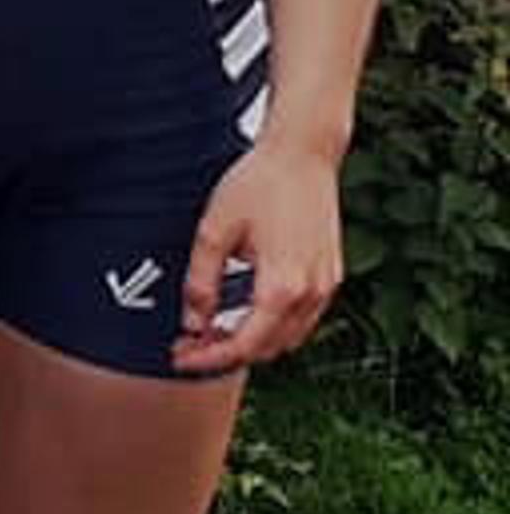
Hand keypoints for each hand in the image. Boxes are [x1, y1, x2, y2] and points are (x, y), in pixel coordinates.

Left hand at [170, 139, 346, 372]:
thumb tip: (193, 321)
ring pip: (289, 338)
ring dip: (253, 341)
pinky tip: (246, 311)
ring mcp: (326, 286)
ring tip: (213, 329)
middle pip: (268, 348)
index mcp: (281, 287)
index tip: (181, 357)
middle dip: (228, 352)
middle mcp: (311, 294)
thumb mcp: (214, 230)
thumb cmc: (258, 184)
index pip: (243, 344)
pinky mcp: (332, 276)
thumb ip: (202, 280)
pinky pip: (303, 318)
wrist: (303, 156)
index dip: (209, 357)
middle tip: (190, 343)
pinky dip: (274, 325)